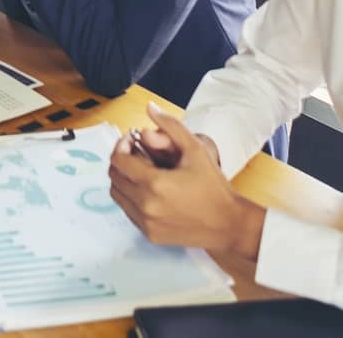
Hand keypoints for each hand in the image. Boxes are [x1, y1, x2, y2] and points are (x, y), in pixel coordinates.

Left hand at [107, 103, 264, 258]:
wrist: (229, 223)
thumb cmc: (214, 186)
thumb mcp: (195, 149)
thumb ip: (170, 125)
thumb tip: (149, 107)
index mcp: (154, 184)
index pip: (118, 160)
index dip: (121, 145)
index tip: (131, 140)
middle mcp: (146, 205)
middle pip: (114, 176)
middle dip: (122, 159)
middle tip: (136, 152)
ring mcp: (146, 223)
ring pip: (117, 194)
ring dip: (123, 178)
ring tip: (142, 170)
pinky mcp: (150, 234)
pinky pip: (128, 211)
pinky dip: (131, 197)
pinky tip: (148, 188)